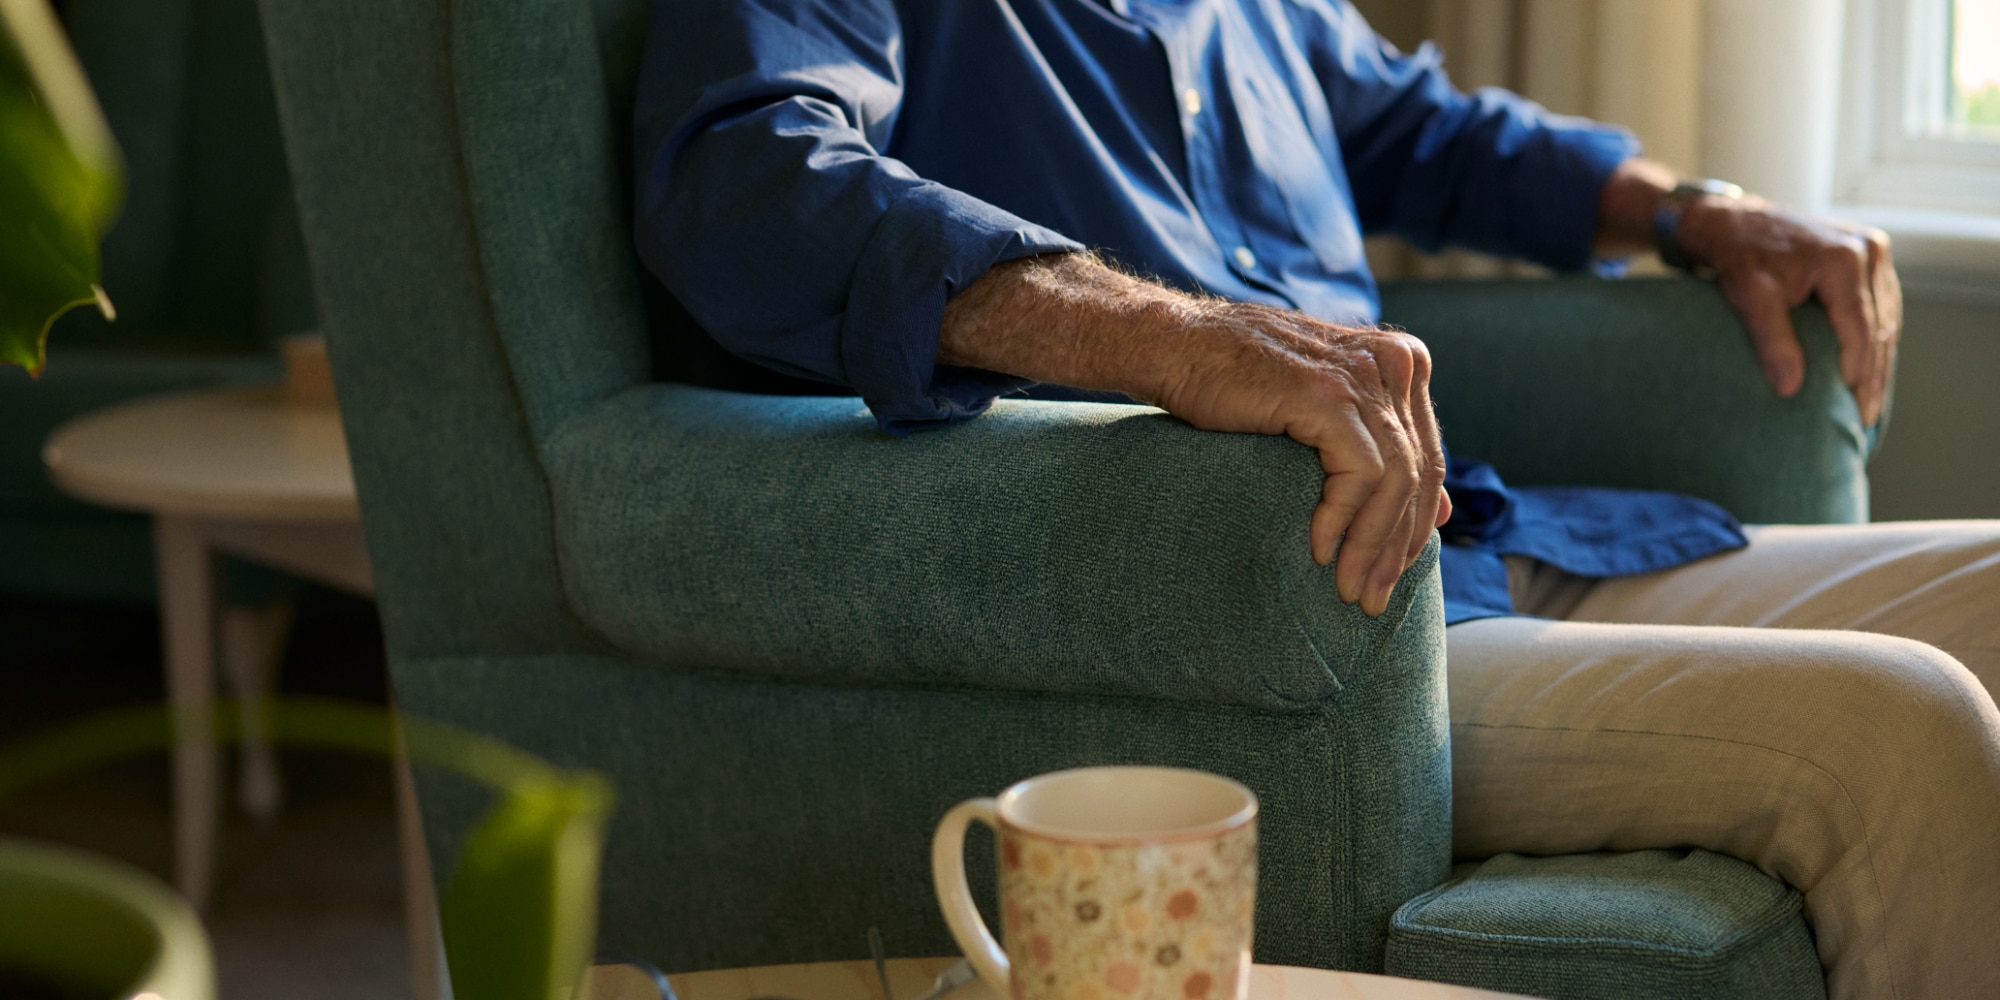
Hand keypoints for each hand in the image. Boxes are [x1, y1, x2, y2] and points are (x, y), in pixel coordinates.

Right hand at [1148, 301, 1450, 616]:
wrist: (1176, 345)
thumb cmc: (1240, 381)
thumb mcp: (1326, 408)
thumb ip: (1384, 448)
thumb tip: (1449, 512)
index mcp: (1402, 361)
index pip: (1428, 458)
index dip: (1416, 524)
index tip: (1392, 574)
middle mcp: (1393, 362)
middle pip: (1418, 474)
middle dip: (1396, 546)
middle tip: (1371, 598)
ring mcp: (1362, 375)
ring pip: (1394, 482)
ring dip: (1370, 546)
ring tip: (1347, 587)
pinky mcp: (1329, 395)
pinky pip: (1358, 475)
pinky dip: (1342, 521)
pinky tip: (1319, 550)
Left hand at [1679, 195, 1900, 425]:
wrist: (1734, 222)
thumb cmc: (1739, 257)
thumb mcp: (1750, 298)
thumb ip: (1772, 341)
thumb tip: (1790, 389)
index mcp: (1844, 261)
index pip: (1861, 331)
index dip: (1859, 375)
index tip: (1855, 412)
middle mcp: (1868, 252)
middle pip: (1879, 327)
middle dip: (1873, 376)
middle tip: (1865, 419)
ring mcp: (1872, 251)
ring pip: (1885, 318)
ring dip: (1878, 361)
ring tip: (1870, 403)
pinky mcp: (1867, 256)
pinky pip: (1879, 305)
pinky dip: (1874, 338)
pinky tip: (1868, 368)